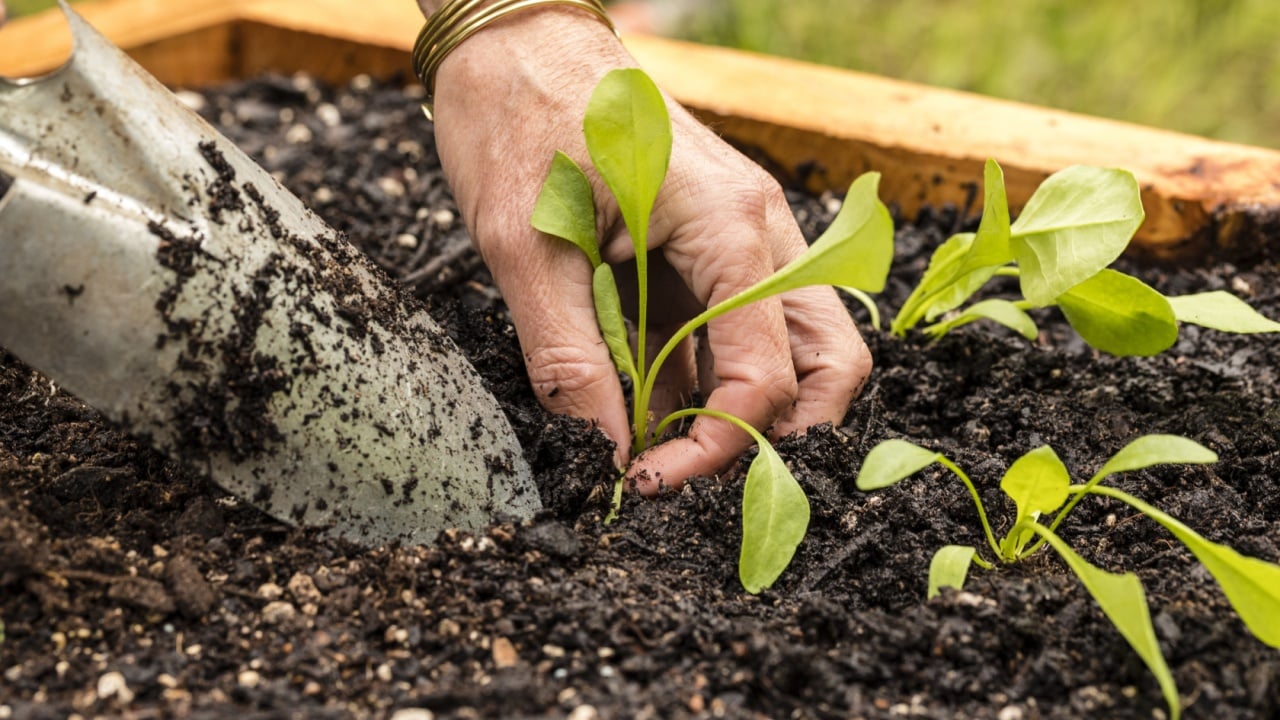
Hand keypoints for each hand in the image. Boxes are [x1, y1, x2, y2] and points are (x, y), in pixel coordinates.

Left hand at [427, 7, 871, 492]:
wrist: (515, 39)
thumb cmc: (521, 116)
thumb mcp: (524, 243)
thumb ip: (568, 354)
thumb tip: (603, 452)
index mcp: (731, 226)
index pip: (769, 371)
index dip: (721, 444)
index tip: (651, 478)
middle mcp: (760, 234)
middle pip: (825, 363)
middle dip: (775, 437)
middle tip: (691, 477)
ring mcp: (742, 242)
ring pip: (792, 352)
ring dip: (738, 413)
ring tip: (661, 451)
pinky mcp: (709, 252)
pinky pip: (732, 333)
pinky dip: (701, 382)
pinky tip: (643, 408)